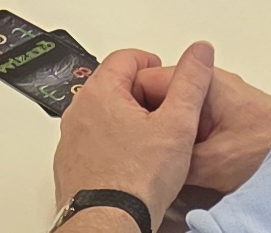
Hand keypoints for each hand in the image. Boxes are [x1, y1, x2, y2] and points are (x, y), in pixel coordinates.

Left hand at [54, 43, 211, 224]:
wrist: (109, 223)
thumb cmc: (136, 180)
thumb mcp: (177, 125)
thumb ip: (190, 83)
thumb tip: (200, 53)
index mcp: (100, 93)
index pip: (126, 57)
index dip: (152, 63)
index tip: (166, 79)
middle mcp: (78, 112)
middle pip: (114, 86)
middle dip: (142, 95)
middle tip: (165, 114)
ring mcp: (71, 140)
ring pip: (103, 115)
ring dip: (127, 120)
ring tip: (152, 141)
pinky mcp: (71, 164)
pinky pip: (94, 142)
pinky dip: (113, 145)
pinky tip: (132, 162)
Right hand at [135, 57, 270, 196]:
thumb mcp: (210, 161)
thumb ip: (172, 157)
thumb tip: (148, 164)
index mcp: (204, 82)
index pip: (146, 81)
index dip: (131, 107)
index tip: (125, 131)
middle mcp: (212, 85)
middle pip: (161, 97)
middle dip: (152, 123)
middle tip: (146, 149)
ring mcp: (221, 100)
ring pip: (178, 113)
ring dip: (171, 135)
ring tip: (168, 159)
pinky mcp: (229, 117)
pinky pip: (194, 124)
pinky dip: (187, 141)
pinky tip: (188, 163)